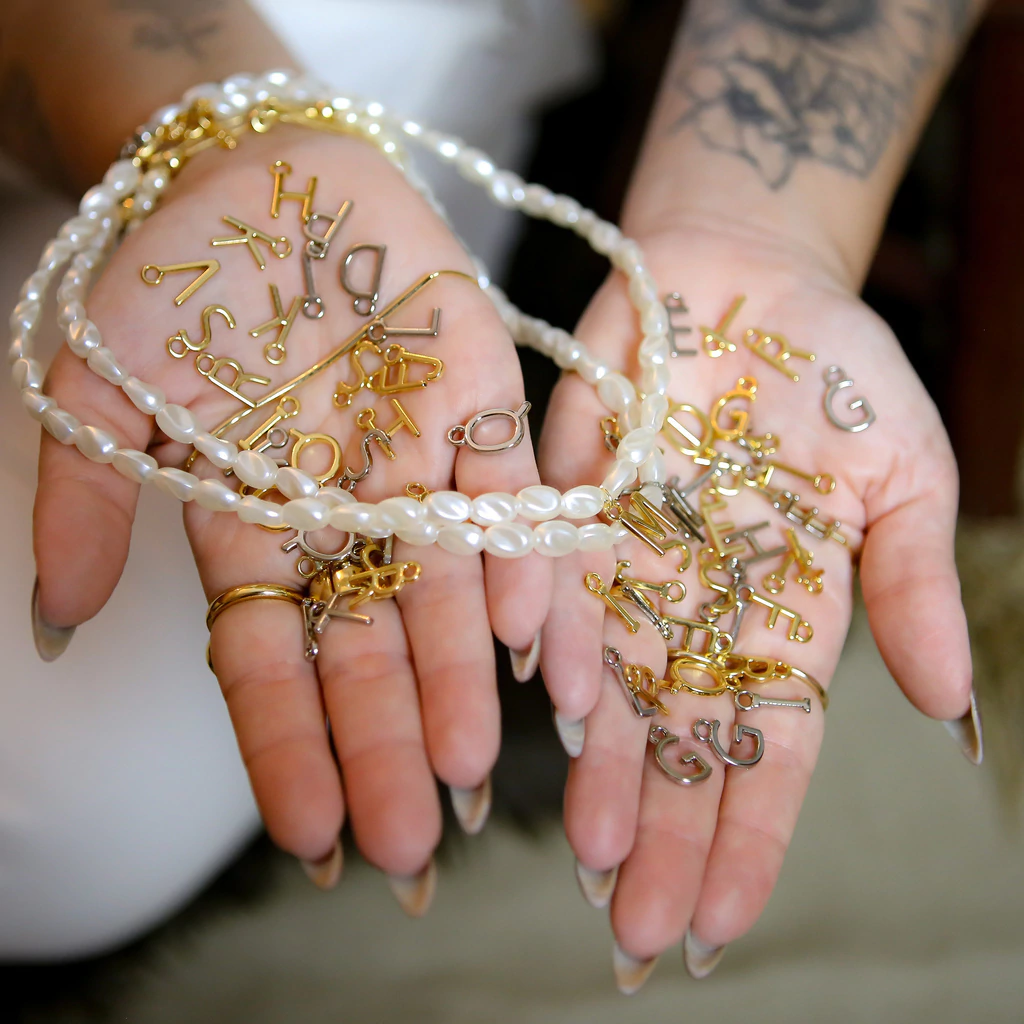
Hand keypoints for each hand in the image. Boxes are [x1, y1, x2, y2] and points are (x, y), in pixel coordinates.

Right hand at [33, 127, 551, 891]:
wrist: (256, 168)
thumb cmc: (175, 275)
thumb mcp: (101, 382)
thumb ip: (85, 496)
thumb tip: (54, 616)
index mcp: (262, 523)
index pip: (275, 656)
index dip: (290, 745)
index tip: (311, 834)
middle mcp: (348, 511)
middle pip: (369, 645)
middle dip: (384, 742)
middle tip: (406, 845)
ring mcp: (419, 461)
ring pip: (447, 588)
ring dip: (458, 677)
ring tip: (469, 768)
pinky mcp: (480, 399)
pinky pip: (506, 488)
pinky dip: (519, 554)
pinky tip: (522, 632)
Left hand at [538, 222, 970, 982]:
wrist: (749, 274)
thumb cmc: (837, 371)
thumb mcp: (902, 470)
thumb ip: (909, 582)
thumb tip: (949, 704)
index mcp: (782, 609)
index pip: (768, 745)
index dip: (750, 834)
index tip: (725, 921)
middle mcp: (697, 600)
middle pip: (680, 738)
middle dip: (665, 831)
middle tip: (639, 926)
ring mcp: (632, 553)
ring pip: (615, 679)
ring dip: (606, 761)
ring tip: (596, 844)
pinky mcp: (574, 491)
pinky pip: (565, 568)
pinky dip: (567, 625)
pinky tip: (563, 693)